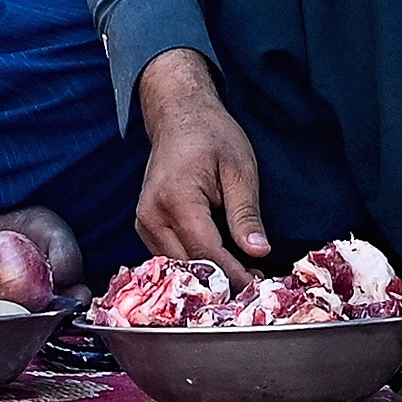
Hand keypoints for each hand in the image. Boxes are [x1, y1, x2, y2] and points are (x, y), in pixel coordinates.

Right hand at [133, 48, 270, 268]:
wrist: (179, 115)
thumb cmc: (211, 136)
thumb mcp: (239, 169)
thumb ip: (245, 212)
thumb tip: (258, 251)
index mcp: (176, 198)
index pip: (206, 252)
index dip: (233, 273)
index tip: (257, 286)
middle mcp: (151, 214)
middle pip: (187, 264)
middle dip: (221, 279)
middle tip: (254, 284)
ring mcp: (143, 220)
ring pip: (176, 265)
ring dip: (206, 275)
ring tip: (240, 273)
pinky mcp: (145, 224)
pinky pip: (168, 255)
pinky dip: (192, 262)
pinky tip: (218, 260)